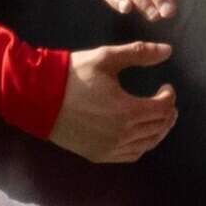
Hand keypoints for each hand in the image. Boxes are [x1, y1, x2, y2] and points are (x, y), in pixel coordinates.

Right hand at [50, 41, 177, 162]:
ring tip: (159, 118)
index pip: (163, 108)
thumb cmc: (71, 75)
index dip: (169, 96)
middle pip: (158, 127)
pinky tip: (141, 135)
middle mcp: (122, 134)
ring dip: (158, 130)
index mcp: (127, 111)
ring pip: (147, 144)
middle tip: (167, 103)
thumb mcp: (106, 57)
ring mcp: (109, 147)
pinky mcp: (97, 154)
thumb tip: (168, 50)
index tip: (166, 87)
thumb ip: (139, 53)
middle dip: (167, 114)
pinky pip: (130, 155)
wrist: (36, 96)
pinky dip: (142, 145)